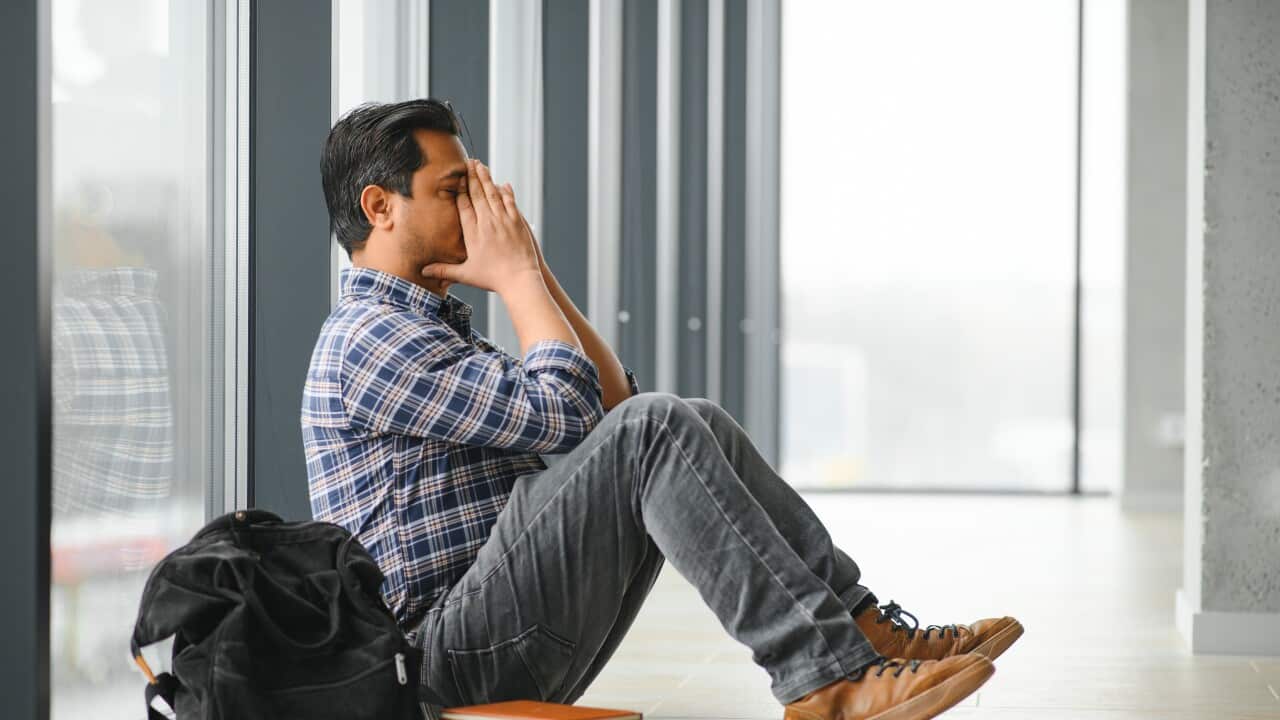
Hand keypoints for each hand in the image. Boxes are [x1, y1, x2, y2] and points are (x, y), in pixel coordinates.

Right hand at [421, 159, 540, 294]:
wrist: (519, 280)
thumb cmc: (492, 279)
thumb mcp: (466, 275)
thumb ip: (444, 270)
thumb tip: (422, 272)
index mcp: (473, 233)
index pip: (464, 206)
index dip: (460, 190)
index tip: (457, 177)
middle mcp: (487, 223)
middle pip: (477, 195)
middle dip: (471, 177)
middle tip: (468, 162)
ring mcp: (503, 221)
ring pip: (493, 194)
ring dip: (486, 179)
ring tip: (481, 166)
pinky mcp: (517, 222)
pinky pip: (510, 202)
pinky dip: (506, 192)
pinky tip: (503, 184)